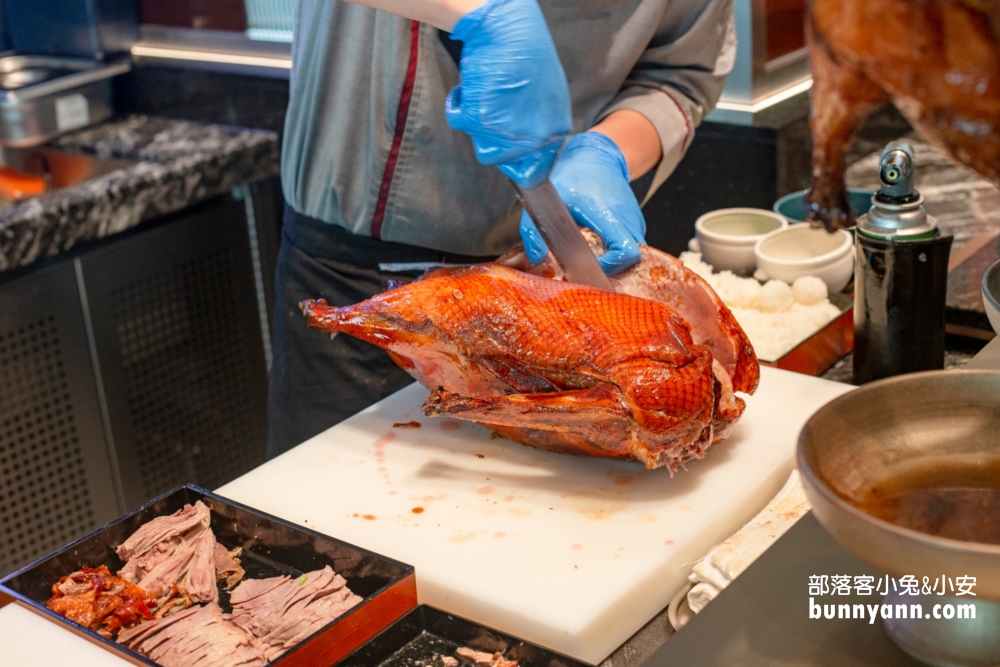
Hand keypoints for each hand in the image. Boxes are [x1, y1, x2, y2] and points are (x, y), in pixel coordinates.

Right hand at [445, 0, 571, 187]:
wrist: (506, 28)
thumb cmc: (526, 53)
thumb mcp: (547, 95)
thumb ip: (540, 125)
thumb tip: (526, 149)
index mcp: (555, 131)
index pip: (534, 170)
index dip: (516, 161)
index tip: (507, 153)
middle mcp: (534, 137)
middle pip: (504, 161)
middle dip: (494, 138)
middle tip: (494, 109)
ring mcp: (507, 132)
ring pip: (482, 148)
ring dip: (478, 124)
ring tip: (485, 95)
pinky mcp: (479, 120)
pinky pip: (458, 122)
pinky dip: (457, 105)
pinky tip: (467, 87)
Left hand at [519, 132, 646, 274]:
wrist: (597, 157)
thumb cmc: (573, 176)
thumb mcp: (545, 201)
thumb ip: (534, 230)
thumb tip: (536, 257)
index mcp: (608, 214)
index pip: (626, 252)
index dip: (610, 266)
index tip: (590, 264)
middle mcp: (628, 219)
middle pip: (632, 260)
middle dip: (612, 269)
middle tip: (587, 266)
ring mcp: (635, 221)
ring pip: (633, 255)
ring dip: (614, 260)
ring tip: (592, 253)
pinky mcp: (636, 223)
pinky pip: (630, 245)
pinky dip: (616, 251)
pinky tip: (598, 243)